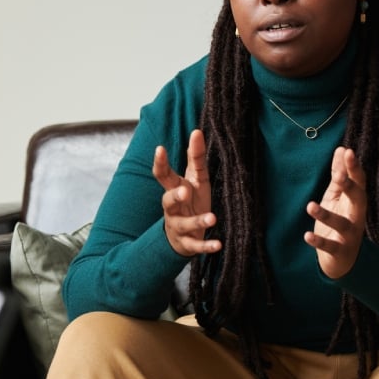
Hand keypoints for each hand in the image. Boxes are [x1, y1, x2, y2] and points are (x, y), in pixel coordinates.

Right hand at [152, 129, 220, 256]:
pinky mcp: (188, 243)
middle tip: (183, 190)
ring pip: (183, 224)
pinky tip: (218, 245)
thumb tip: (197, 131)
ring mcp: (178, 226)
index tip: (160, 149)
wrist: (183, 236)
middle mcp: (172, 208)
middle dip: (174, 196)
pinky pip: (196, 246)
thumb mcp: (195, 179)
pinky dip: (206, 246)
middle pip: (167, 201)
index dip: (160, 162)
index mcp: (174, 189)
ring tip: (212, 218)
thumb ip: (195, 158)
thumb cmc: (191, 202)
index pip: (163, 175)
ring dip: (197, 221)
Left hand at [304, 147, 367, 278]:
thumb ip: (339, 174)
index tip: (348, 152)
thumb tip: (341, 148)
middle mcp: (357, 216)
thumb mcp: (337, 196)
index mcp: (356, 200)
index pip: (359, 181)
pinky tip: (307, 235)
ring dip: (326, 215)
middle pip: (357, 199)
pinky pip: (330, 245)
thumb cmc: (340, 219)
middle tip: (338, 175)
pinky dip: (319, 241)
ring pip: (341, 223)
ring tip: (310, 205)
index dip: (354, 167)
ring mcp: (350, 234)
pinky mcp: (339, 250)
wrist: (343, 258)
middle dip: (350, 186)